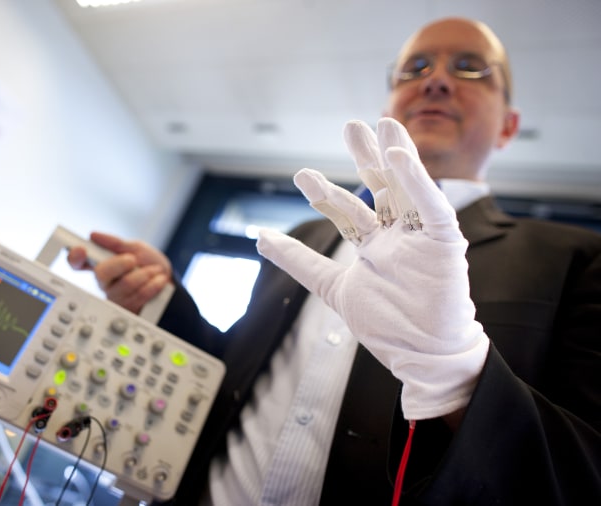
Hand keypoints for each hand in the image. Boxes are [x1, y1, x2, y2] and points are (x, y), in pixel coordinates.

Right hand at [67, 232, 171, 313]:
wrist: (168, 282)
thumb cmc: (149, 264)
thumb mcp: (136, 247)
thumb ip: (116, 243)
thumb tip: (94, 236)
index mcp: (102, 264)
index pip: (78, 262)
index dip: (74, 257)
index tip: (81, 250)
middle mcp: (105, 281)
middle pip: (101, 273)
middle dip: (120, 264)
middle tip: (133, 260)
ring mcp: (115, 296)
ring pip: (125, 284)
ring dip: (145, 273)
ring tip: (154, 270)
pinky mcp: (127, 308)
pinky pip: (138, 296)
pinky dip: (153, 284)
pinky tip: (158, 280)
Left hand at [256, 117, 488, 419]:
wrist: (421, 355)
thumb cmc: (385, 323)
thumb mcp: (332, 288)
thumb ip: (299, 262)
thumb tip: (259, 238)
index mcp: (373, 244)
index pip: (348, 209)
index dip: (326, 193)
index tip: (301, 176)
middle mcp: (396, 234)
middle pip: (381, 186)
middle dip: (366, 156)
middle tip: (351, 125)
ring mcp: (420, 236)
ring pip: (408, 186)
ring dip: (396, 154)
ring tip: (383, 123)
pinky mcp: (444, 242)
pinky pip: (432, 207)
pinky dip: (418, 182)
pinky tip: (399, 157)